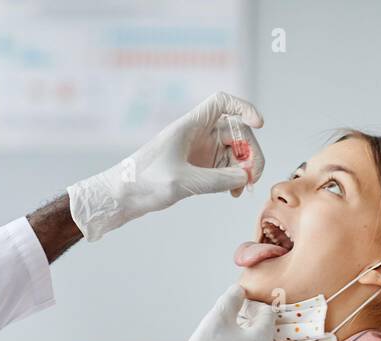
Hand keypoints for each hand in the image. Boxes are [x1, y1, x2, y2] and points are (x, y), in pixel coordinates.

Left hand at [67, 91, 265, 241]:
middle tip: (253, 177)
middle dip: (250, 151)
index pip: (222, 102)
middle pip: (236, 131)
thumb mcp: (183, 182)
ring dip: (243, 169)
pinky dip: (233, 179)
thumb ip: (217, 180)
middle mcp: (196, 135)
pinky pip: (224, 168)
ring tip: (240, 191)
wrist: (121, 198)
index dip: (244, 108)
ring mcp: (198, 152)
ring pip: (233, 152)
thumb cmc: (143, 183)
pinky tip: (233, 193)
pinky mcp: (197, 168)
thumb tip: (245, 178)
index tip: (259, 124)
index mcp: (189, 126)